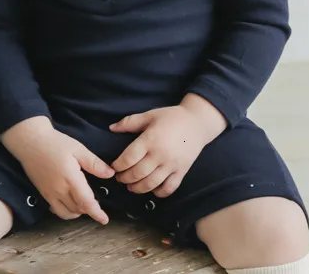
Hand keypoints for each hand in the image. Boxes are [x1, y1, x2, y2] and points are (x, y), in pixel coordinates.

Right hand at [2, 118, 113, 223]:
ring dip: (77, 211)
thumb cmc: (55, 143)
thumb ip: (94, 163)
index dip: (96, 213)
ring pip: (66, 213)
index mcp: (71, 179)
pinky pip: (55, 210)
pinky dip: (65, 211)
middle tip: (96, 201)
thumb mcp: (78, 149)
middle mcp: (59, 190)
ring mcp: (49, 194)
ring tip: (83, 202)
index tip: (104, 219)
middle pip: (78, 209)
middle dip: (88, 208)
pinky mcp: (42, 193)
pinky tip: (69, 201)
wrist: (30, 141)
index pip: (86, 202)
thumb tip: (110, 174)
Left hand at [109, 99, 224, 197]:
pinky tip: (152, 189)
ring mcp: (172, 165)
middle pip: (137, 173)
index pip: (129, 158)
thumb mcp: (149, 115)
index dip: (118, 165)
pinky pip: (169, 188)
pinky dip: (159, 193)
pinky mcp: (182, 172)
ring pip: (151, 184)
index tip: (113, 167)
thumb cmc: (171, 117)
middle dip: (125, 178)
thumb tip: (111, 128)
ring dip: (138, 188)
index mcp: (150, 139)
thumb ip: (129, 122)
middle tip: (119, 178)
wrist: (197, 123)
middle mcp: (160, 154)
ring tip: (131, 186)